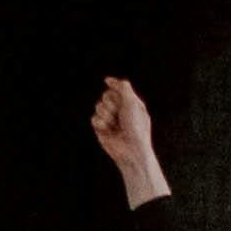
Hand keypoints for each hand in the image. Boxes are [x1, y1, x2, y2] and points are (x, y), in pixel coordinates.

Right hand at [91, 75, 165, 197]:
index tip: (107, 82)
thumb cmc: (136, 127)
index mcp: (131, 103)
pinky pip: (94, 118)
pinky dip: (100, 123)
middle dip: (111, 102)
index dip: (113, 85)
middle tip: (119, 113)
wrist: (131, 150)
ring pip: (98, 106)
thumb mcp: (133, 103)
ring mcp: (111, 119)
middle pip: (106, 95)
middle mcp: (120, 110)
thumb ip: (123, 88)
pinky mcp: (102, 129)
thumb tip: (108, 80)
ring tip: (115, 124)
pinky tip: (108, 131)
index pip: (118, 88)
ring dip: (106, 114)